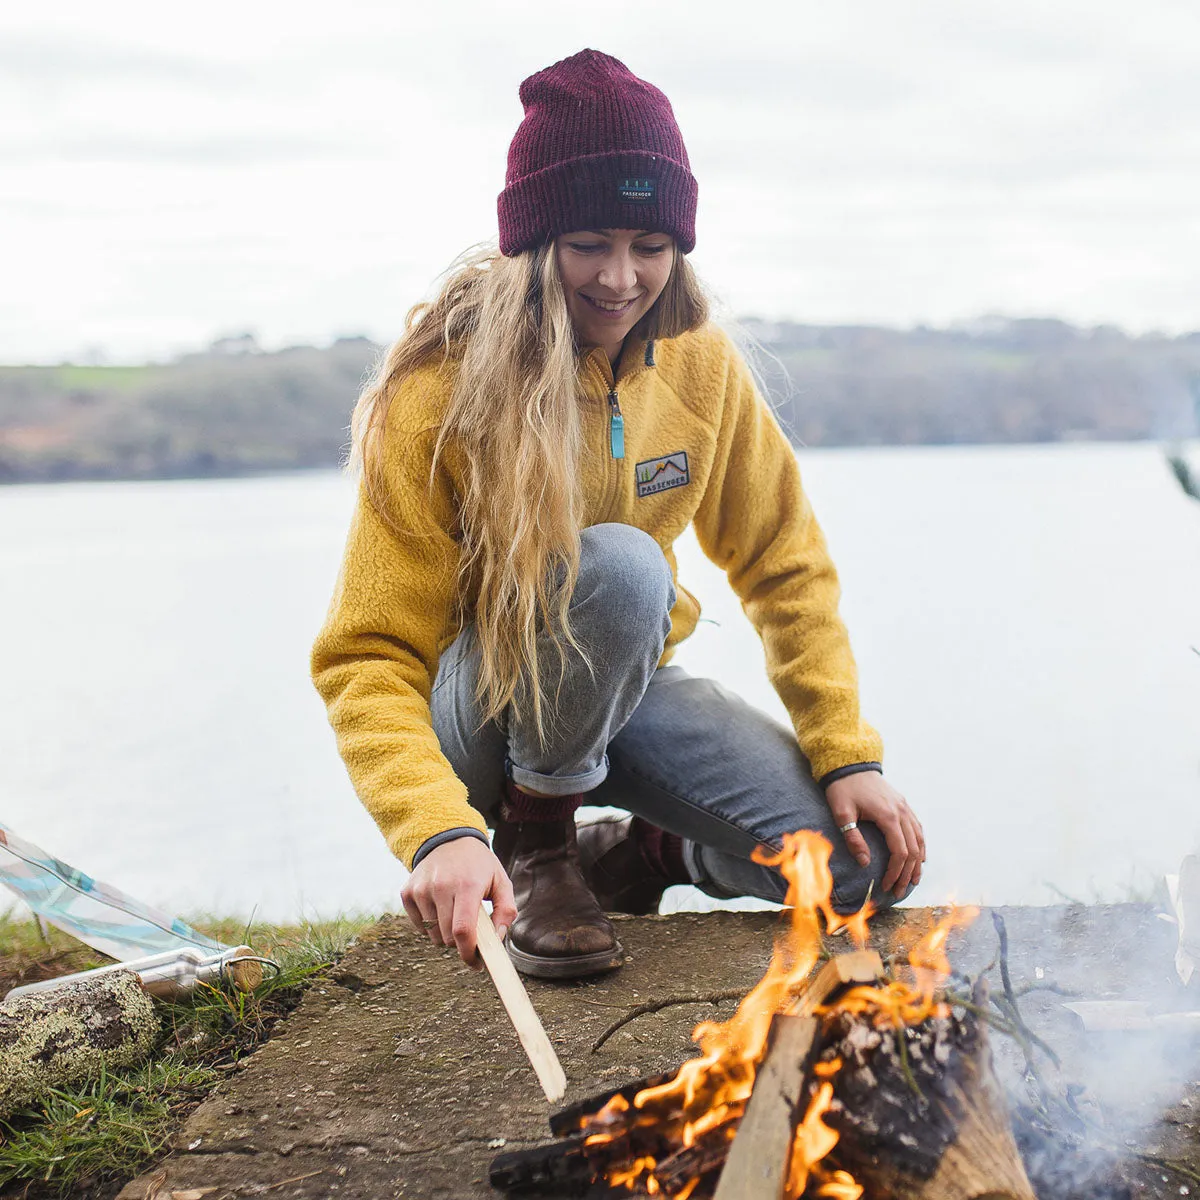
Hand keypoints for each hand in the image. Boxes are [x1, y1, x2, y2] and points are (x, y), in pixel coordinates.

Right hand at [401, 838, 517, 967]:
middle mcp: (441, 887)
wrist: (448, 838)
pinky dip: (430, 925)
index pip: (462, 931)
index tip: (476, 964)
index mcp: (467, 885)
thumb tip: (497, 939)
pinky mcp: (407, 892)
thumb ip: (506, 911)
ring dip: (445, 934)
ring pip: (432, 935)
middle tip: (470, 930)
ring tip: (454, 914)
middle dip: (460, 943)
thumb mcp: (501, 881)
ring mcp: (421, 889)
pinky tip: (440, 907)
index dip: (469, 953)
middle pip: (447, 937)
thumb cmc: (478, 865)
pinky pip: (419, 925)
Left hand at [825, 772, 924, 897]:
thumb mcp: (842, 813)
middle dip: (907, 873)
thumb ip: (853, 838)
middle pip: (913, 850)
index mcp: (888, 816)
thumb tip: (865, 863)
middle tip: (899, 891)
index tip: (885, 886)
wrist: (850, 764)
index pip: (899, 852)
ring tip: (913, 881)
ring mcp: (904, 807)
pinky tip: (919, 857)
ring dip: (918, 862)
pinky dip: (920, 845)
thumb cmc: (843, 789)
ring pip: (919, 840)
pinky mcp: (903, 804)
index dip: (895, 872)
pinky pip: (917, 828)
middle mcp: (901, 812)